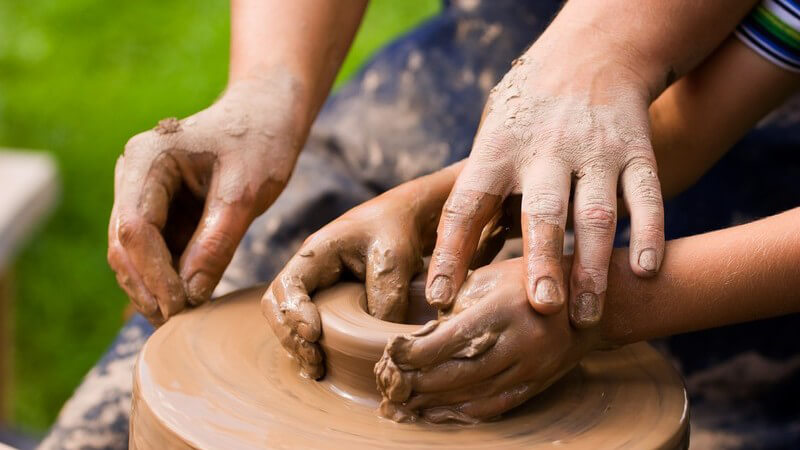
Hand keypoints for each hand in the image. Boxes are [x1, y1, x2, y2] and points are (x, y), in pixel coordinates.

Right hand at [108, 77, 303, 324]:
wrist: (267, 116)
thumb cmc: (261, 142)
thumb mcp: (246, 191)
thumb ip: (217, 240)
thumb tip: (190, 294)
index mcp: (148, 159)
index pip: (134, 228)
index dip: (153, 275)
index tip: (180, 307)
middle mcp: (133, 175)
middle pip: (124, 244)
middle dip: (148, 287)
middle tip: (177, 323)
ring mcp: (142, 193)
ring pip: (132, 253)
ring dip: (152, 288)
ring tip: (181, 320)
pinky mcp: (158, 209)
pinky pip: (152, 251)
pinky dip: (165, 278)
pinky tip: (186, 302)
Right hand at [261, 180, 431, 378]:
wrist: (405, 219)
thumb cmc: (396, 231)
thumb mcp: (395, 259)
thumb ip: (386, 298)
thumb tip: (377, 343)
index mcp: (317, 252)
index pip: (288, 284)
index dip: (294, 312)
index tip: (314, 334)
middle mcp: (308, 270)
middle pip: (276, 305)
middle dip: (290, 336)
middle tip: (315, 361)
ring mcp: (314, 286)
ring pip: (286, 318)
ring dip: (296, 345)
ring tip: (317, 368)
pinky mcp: (326, 301)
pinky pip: (305, 324)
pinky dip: (308, 345)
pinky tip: (324, 364)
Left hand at [376, 258, 598, 422]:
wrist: (591, 302)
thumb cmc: (532, 279)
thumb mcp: (491, 277)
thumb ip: (455, 304)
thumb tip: (419, 336)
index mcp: (501, 310)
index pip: (446, 341)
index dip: (411, 353)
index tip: (389, 352)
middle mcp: (517, 344)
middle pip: (454, 376)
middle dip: (414, 383)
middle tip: (387, 383)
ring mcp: (529, 370)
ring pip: (470, 397)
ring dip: (431, 404)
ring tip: (402, 404)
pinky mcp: (535, 385)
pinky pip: (492, 408)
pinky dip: (459, 414)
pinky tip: (435, 413)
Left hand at [427, 36, 664, 327]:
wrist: (591, 53)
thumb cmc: (527, 111)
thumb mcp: (492, 134)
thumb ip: (483, 188)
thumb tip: (462, 255)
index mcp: (497, 150)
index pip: (466, 204)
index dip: (450, 252)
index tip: (440, 296)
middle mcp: (545, 151)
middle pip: (542, 211)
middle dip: (542, 261)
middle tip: (541, 308)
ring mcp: (594, 152)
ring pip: (595, 213)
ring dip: (592, 267)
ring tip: (586, 315)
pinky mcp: (635, 152)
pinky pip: (646, 196)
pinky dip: (648, 232)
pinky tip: (645, 269)